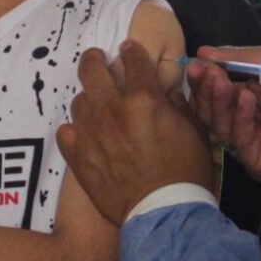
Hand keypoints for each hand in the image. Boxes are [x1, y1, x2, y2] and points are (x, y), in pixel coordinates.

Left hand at [56, 40, 214, 226]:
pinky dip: (74, 129)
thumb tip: (165, 93)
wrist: (164, 212)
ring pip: (78, 100)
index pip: (133, 60)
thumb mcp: (194, 130)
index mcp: (144, 98)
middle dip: (95, 58)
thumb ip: (177, 105)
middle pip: (92, 69)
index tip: (129, 48)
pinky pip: (66, 131)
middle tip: (98, 59)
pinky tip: (84, 132)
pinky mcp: (78, 157)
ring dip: (88, 97)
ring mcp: (91, 132)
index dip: (131, 50)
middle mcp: (113, 109)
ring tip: (95, 103)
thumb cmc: (186, 170)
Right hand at [187, 45, 260, 192]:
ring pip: (219, 126)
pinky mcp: (258, 160)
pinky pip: (239, 140)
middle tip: (203, 72)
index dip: (204, 77)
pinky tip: (246, 98)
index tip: (196, 62)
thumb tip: (203, 51)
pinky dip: (239, 117)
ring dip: (218, 101)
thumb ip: (241, 58)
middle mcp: (242, 121)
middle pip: (210, 109)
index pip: (213, 90)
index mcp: (244, 97)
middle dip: (205, 89)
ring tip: (220, 81)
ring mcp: (249, 142)